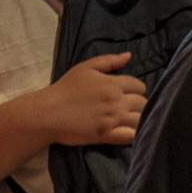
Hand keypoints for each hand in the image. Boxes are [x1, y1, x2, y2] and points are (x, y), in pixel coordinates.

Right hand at [31, 51, 149, 146]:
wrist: (48, 112)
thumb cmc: (65, 88)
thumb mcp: (86, 67)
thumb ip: (109, 61)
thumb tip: (129, 56)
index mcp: (113, 84)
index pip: (140, 86)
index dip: (136, 89)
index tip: (128, 93)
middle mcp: (116, 102)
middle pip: (143, 103)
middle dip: (139, 104)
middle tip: (129, 106)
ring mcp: (112, 120)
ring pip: (140, 120)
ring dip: (138, 118)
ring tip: (129, 119)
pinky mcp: (106, 135)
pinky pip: (130, 136)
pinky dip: (133, 133)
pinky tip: (127, 130)